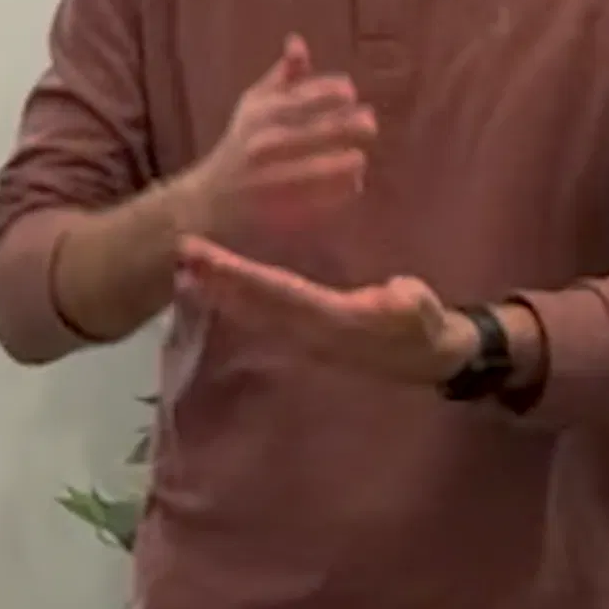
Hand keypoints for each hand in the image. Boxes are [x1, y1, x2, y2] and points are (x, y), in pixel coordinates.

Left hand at [173, 245, 470, 386]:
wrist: (426, 356)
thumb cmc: (425, 325)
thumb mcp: (423, 310)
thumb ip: (407, 302)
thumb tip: (395, 292)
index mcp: (339, 321)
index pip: (284, 294)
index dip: (244, 277)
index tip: (209, 257)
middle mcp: (313, 333)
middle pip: (258, 304)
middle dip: (219, 280)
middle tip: (181, 253)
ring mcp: (305, 338)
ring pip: (255, 312)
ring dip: (220, 290)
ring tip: (185, 265)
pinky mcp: (304, 334)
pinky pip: (263, 314)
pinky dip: (235, 298)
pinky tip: (212, 284)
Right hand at [175, 34, 377, 252]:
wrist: (211, 200)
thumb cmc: (242, 144)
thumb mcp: (254, 104)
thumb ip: (282, 76)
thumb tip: (297, 41)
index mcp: (265, 111)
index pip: (319, 93)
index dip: (342, 92)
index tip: (348, 97)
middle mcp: (270, 142)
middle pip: (334, 127)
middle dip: (360, 124)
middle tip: (368, 125)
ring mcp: (280, 177)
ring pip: (337, 165)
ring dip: (354, 159)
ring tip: (357, 157)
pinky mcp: (289, 209)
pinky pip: (333, 196)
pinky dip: (348, 187)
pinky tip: (350, 182)